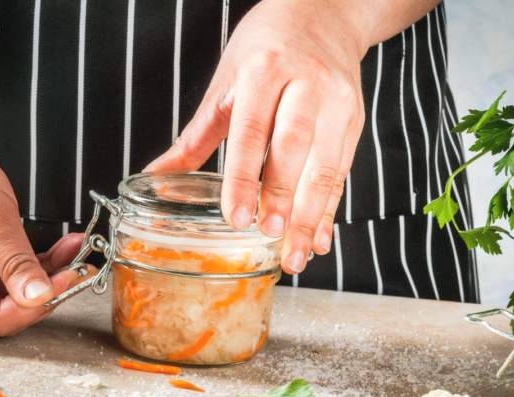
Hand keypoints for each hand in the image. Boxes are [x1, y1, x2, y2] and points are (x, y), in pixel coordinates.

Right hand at [0, 128, 95, 336]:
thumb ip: (17, 262)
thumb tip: (40, 297)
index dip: (38, 305)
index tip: (70, 281)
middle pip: (7, 310)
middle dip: (47, 288)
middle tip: (80, 267)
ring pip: (14, 293)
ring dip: (47, 274)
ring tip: (75, 251)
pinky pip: (10, 275)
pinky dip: (36, 263)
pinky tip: (62, 248)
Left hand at [144, 0, 367, 274]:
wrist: (325, 13)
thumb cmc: (267, 46)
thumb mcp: (226, 80)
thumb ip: (197, 134)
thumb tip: (158, 176)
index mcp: (264, 71)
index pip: (251, 131)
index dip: (244, 178)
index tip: (236, 217)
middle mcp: (306, 83)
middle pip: (294, 148)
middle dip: (283, 197)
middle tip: (269, 237)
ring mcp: (337, 100)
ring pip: (326, 165)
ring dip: (312, 215)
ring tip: (297, 254)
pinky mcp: (355, 118)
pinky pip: (343, 170)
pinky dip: (331, 208)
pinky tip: (321, 237)